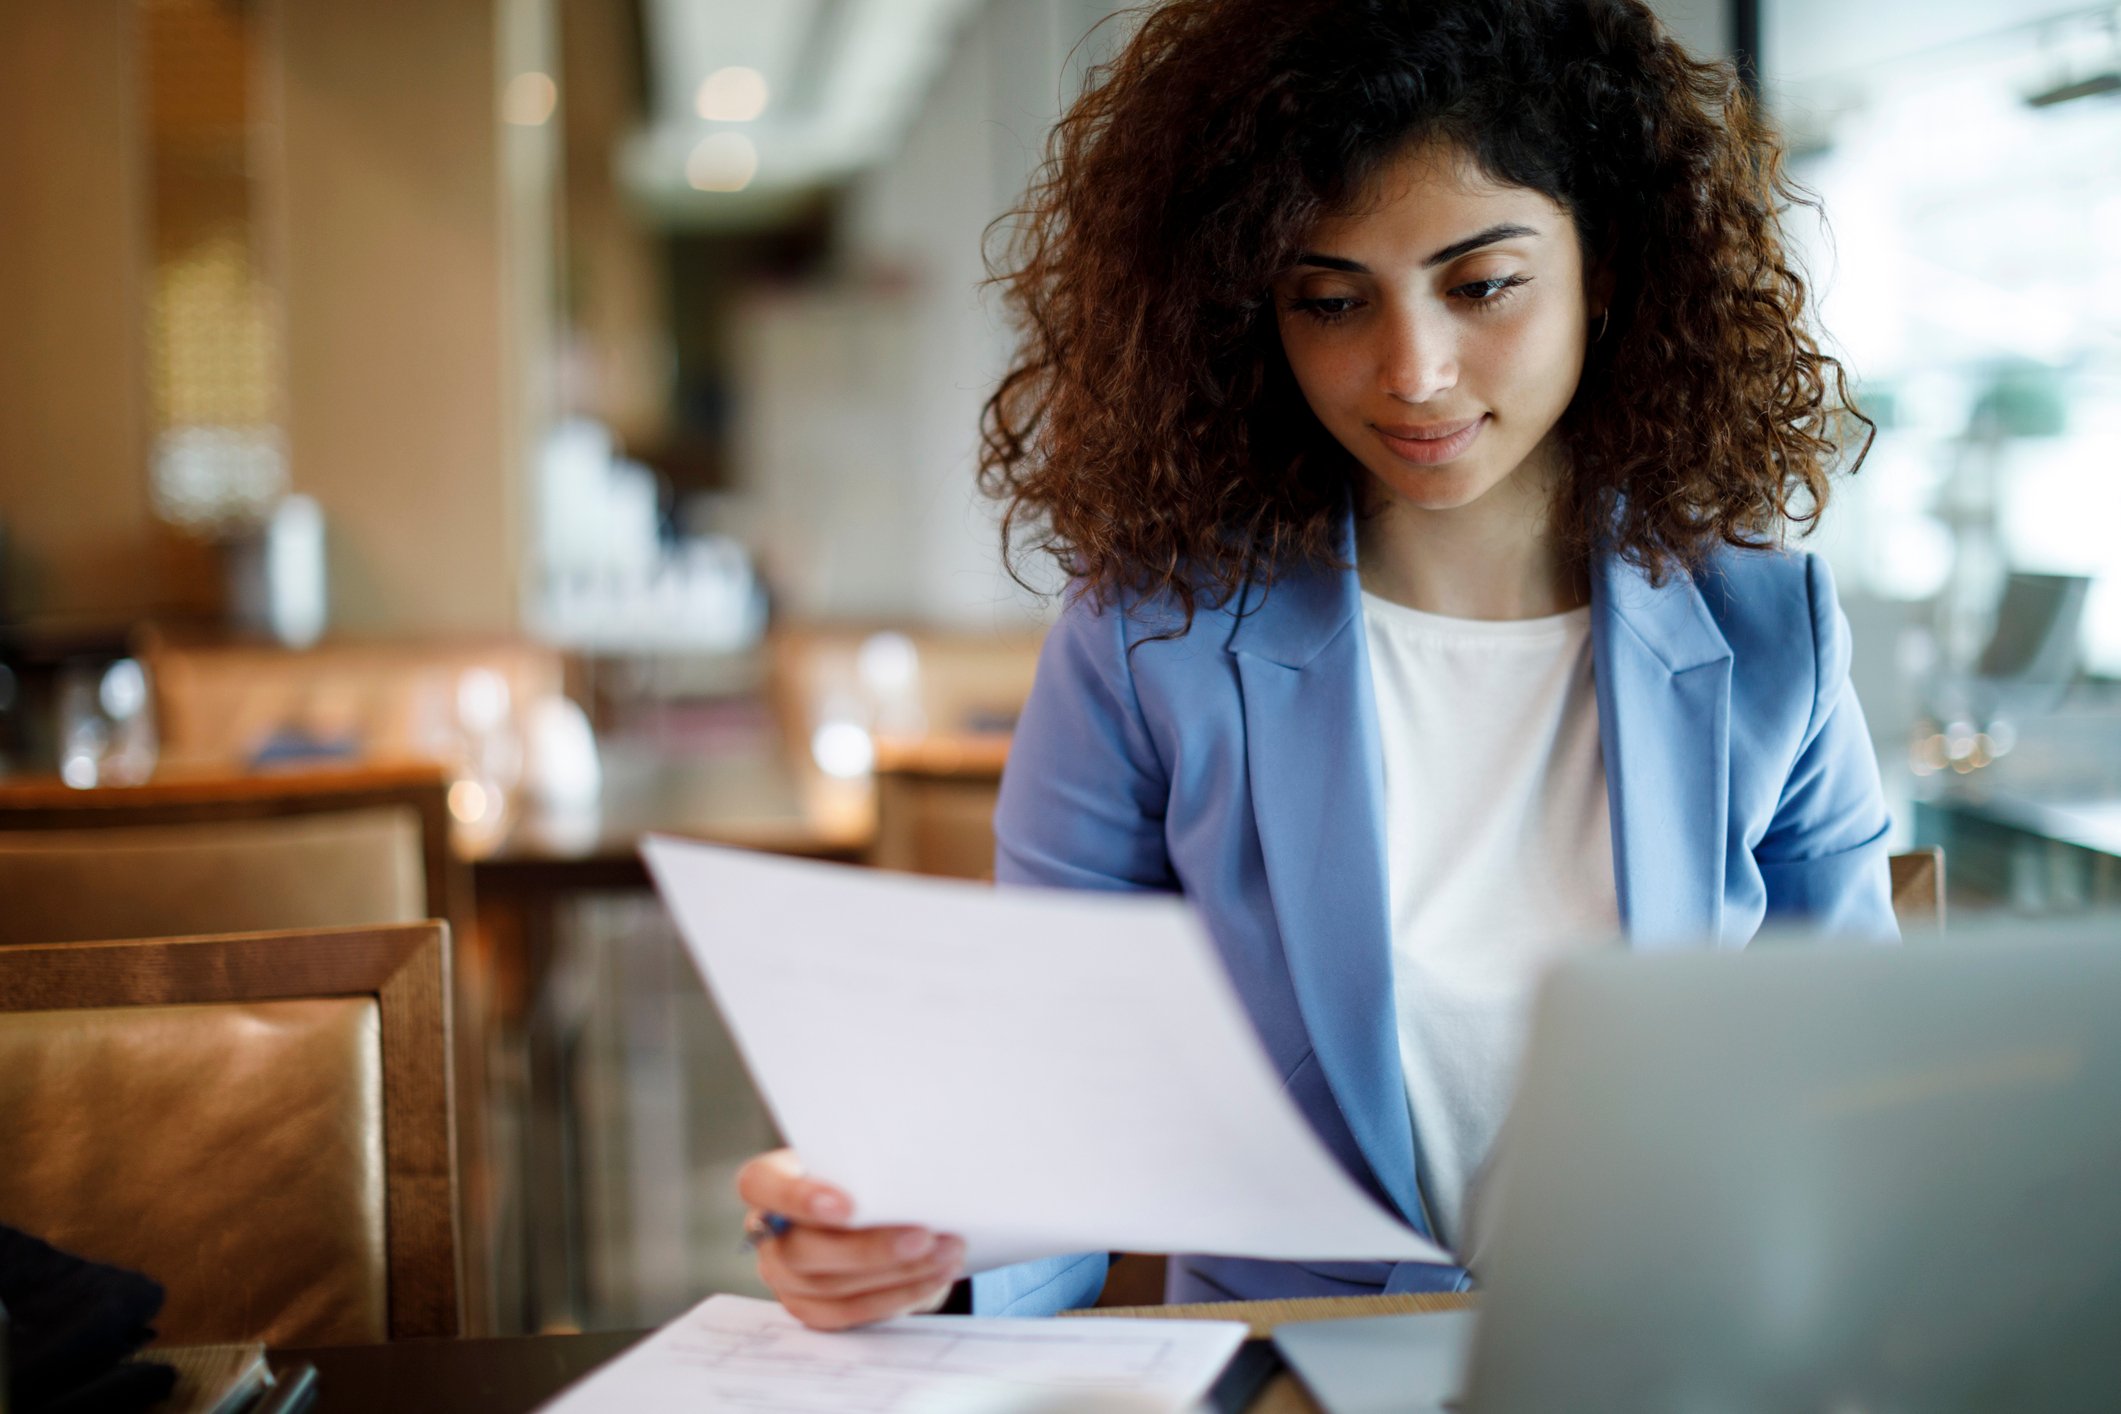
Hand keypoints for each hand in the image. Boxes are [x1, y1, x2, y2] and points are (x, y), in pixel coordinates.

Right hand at [735, 1148, 965, 1329]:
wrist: (874, 1212)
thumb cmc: (866, 1173)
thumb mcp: (862, 1159)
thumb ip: (870, 1165)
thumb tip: (914, 1171)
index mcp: (771, 1182)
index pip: (758, 1185)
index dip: (796, 1198)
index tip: (847, 1205)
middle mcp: (770, 1233)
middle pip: (802, 1250)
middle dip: (868, 1248)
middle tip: (923, 1236)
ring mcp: (785, 1277)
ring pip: (832, 1286)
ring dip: (898, 1272)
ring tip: (947, 1252)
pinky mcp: (811, 1309)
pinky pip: (851, 1312)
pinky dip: (899, 1295)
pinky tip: (936, 1275)